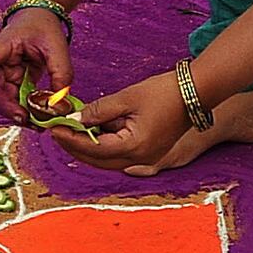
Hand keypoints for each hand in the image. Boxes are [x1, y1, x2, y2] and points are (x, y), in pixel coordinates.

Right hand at [0, 6, 74, 111]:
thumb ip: (61, 73)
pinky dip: (25, 111)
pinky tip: (37, 120)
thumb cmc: (44, 27)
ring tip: (36, 123)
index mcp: (3, 46)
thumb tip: (59, 103)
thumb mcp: (57, 46)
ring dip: (16, 113)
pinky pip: (15, 101)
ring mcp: (4, 75)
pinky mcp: (13, 83)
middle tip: (24, 119)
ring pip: (2, 100)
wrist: (41, 20)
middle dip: (6, 107)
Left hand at [66, 73, 191, 172]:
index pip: (93, 148)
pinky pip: (121, 153)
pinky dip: (105, 144)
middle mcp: (141, 158)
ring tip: (72, 131)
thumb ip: (99, 111)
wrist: (197, 91)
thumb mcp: (127, 98)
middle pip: (99, 161)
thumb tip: (77, 119)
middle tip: (58, 132)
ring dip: (90, 147)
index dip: (71, 139)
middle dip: (76, 147)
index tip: (55, 128)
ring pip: (109, 159)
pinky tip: (94, 131)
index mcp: (134, 146)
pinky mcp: (150, 151)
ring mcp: (147, 157)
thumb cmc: (165, 92)